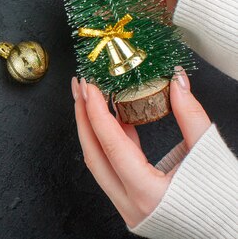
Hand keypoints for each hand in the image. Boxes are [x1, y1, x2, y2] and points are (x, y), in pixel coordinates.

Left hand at [71, 68, 210, 227]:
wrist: (229, 230)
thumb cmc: (224, 199)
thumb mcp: (208, 152)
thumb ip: (191, 115)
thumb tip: (177, 80)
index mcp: (149, 193)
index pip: (112, 145)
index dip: (97, 112)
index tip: (90, 87)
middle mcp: (131, 203)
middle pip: (93, 153)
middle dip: (83, 116)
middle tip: (80, 87)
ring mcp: (127, 206)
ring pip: (98, 162)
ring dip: (92, 128)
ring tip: (90, 99)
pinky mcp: (130, 203)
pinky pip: (111, 168)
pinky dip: (108, 142)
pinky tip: (112, 119)